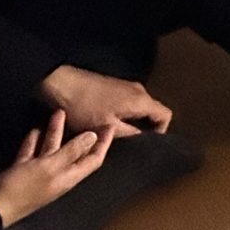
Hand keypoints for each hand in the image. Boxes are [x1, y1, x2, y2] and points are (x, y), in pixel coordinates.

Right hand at [0, 113, 106, 226]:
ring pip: (51, 150)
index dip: (104, 142)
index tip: (110, 124)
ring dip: (55, 133)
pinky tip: (35, 129)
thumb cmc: (23, 187)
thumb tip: (93, 137)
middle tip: (84, 113)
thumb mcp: (50, 166)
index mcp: (68, 176)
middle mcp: (57, 175)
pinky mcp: (22, 173)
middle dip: (79, 133)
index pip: (93, 159)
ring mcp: (38, 174)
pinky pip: (32, 154)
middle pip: (73, 152)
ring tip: (57, 113)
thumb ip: (71, 151)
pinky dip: (35, 142)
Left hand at [39, 65, 171, 139]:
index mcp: (141, 100)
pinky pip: (131, 102)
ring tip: (118, 136)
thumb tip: (141, 138)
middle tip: (131, 144)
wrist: (63, 85)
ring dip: (134, 122)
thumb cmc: (85, 108)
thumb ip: (128, 133)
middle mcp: (139, 91)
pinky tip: (109, 124)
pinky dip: (126, 114)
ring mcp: (127, 87)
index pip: (166, 115)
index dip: (161, 132)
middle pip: (154, 111)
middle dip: (146, 128)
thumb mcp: (106, 127)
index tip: (146, 145)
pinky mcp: (116, 87)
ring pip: (141, 107)